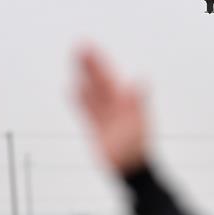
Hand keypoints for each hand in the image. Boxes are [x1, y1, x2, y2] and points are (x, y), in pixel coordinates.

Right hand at [76, 46, 148, 174]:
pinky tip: (73, 89)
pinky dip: (80, 99)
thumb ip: (137, 102)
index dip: (99, 62)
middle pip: (99, 81)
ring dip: (83, 77)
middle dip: (89, 65)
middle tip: (78, 46)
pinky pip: (86, 110)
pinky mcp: (97, 127)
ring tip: (74, 62)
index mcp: (125, 102)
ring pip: (91, 92)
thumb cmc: (137, 148)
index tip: (89, 47)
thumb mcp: (138, 123)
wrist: (131, 168)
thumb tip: (141, 81)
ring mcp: (105, 116)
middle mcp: (115, 106)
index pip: (108, 77)